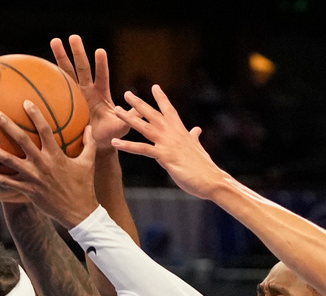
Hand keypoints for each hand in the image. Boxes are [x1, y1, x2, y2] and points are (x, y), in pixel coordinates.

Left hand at [0, 102, 98, 227]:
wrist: (78, 212)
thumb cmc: (83, 186)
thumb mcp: (88, 163)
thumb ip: (89, 144)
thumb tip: (90, 127)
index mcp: (56, 155)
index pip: (45, 130)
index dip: (35, 115)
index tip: (26, 103)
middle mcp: (42, 163)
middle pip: (21, 140)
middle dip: (7, 125)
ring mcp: (33, 177)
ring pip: (8, 160)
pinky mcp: (27, 190)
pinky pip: (6, 182)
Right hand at [50, 35, 129, 147]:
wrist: (94, 144)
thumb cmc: (110, 134)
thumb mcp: (122, 126)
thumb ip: (130, 117)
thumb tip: (142, 109)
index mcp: (101, 94)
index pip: (102, 76)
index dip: (101, 65)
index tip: (100, 51)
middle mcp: (87, 90)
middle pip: (82, 68)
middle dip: (78, 53)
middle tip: (74, 37)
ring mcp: (75, 94)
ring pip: (67, 73)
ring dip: (61, 58)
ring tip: (55, 40)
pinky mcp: (65, 102)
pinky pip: (56, 90)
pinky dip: (49, 80)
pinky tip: (40, 68)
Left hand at [112, 85, 229, 199]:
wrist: (211, 179)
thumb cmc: (204, 167)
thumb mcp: (197, 148)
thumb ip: (194, 137)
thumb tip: (197, 129)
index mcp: (181, 131)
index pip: (170, 110)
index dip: (162, 98)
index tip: (154, 87)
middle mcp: (173, 133)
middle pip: (153, 114)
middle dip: (139, 103)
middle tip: (127, 93)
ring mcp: (168, 143)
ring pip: (144, 127)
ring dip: (129, 118)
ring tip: (116, 110)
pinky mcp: (164, 156)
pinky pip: (142, 149)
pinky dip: (127, 145)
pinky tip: (114, 143)